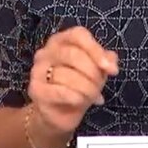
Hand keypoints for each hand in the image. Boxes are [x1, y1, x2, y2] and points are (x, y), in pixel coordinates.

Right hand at [26, 26, 118, 143]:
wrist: (57, 113)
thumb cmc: (77, 86)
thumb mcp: (96, 71)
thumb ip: (105, 60)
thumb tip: (111, 62)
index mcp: (61, 40)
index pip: (78, 35)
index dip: (96, 50)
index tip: (111, 69)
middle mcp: (46, 51)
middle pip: (74, 54)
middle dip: (93, 73)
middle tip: (100, 86)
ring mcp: (38, 70)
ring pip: (68, 75)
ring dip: (87, 88)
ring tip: (92, 96)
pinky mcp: (36, 89)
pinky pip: (61, 91)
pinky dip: (76, 97)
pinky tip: (81, 101)